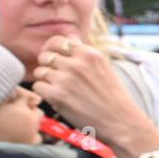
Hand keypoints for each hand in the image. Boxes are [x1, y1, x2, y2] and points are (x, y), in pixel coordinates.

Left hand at [31, 36, 158, 157]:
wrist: (120, 121)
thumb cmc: (113, 97)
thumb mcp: (104, 67)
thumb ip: (85, 52)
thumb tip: (70, 36)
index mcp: (89, 54)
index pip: (57, 41)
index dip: (50, 49)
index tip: (51, 58)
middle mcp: (76, 64)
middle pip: (45, 56)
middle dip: (46, 65)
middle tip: (54, 77)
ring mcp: (65, 79)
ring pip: (39, 72)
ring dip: (45, 80)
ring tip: (57, 89)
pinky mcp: (57, 95)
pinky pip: (38, 86)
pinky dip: (44, 93)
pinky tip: (56, 99)